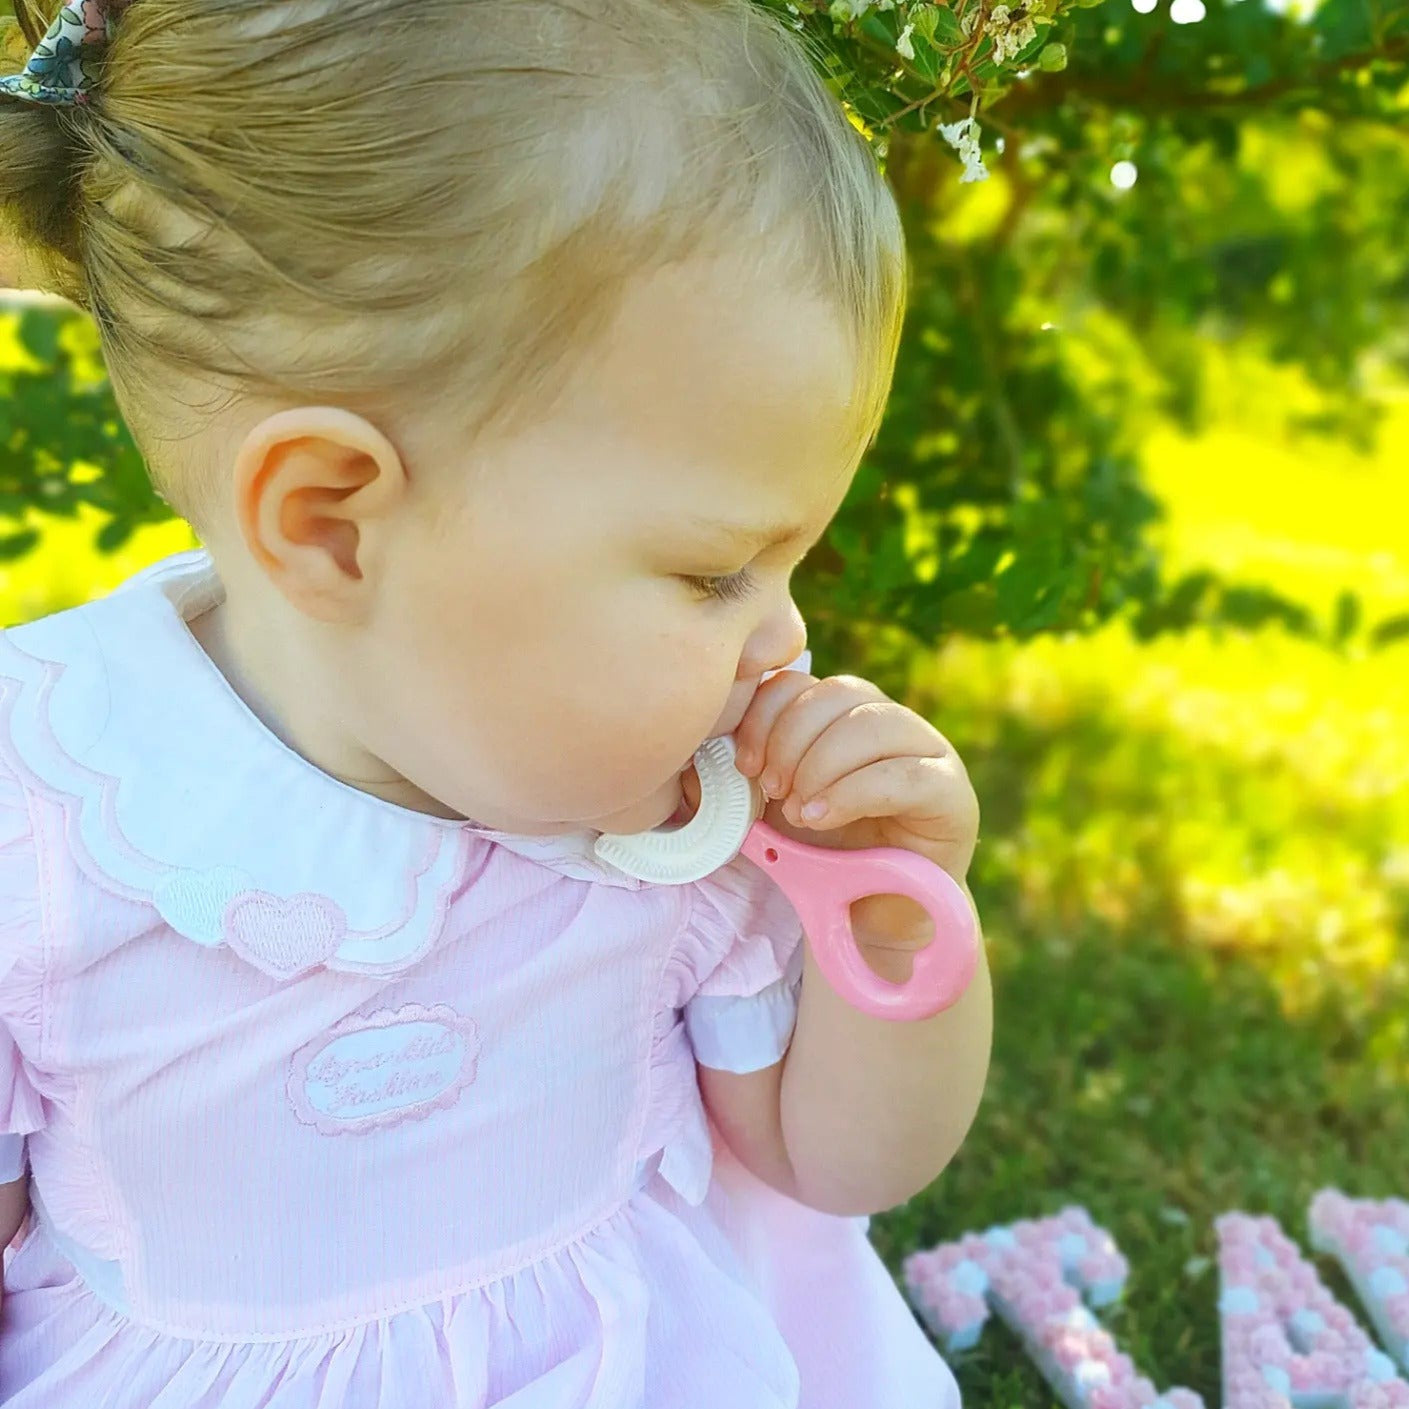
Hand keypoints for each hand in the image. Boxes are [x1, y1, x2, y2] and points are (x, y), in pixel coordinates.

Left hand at [729, 670, 979, 950]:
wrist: (867, 918)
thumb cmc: (820, 858)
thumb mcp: (768, 809)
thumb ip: (738, 781)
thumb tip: (695, 764)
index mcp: (843, 715)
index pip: (804, 682)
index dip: (767, 715)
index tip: (745, 764)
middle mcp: (890, 721)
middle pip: (839, 693)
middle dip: (792, 740)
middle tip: (772, 791)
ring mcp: (928, 750)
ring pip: (873, 723)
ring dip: (821, 766)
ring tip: (799, 812)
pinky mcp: (951, 791)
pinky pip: (904, 773)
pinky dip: (852, 792)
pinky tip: (821, 817)